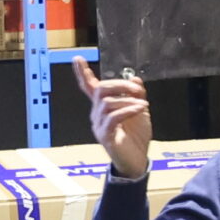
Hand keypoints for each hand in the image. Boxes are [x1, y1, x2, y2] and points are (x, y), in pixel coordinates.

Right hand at [74, 57, 152, 179]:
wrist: (137, 161)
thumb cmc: (136, 137)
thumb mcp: (140, 111)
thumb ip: (137, 95)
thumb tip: (135, 78)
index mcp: (103, 107)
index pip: (89, 87)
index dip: (82, 73)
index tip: (77, 58)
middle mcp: (97, 114)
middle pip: (100, 90)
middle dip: (119, 85)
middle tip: (137, 89)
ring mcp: (100, 125)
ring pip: (107, 103)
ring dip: (128, 100)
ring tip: (143, 104)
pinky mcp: (106, 136)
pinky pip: (113, 118)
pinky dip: (128, 110)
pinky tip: (140, 109)